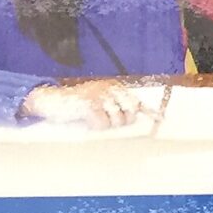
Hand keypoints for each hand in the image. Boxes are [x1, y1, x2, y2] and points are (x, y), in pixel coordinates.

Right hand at [21, 78, 149, 128]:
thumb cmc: (76, 103)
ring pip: (117, 120)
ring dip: (106, 125)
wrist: (51, 100)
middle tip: (107, 121)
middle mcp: (109, 89)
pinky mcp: (89, 105)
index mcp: (113, 87)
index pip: (136, 101)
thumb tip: (142, 114)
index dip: (148, 112)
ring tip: (93, 119)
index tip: (161, 119)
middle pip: (130, 112)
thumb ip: (118, 104)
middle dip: (122, 121)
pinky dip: (95, 126)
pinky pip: (102, 124)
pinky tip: (87, 121)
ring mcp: (99, 96)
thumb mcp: (100, 99)